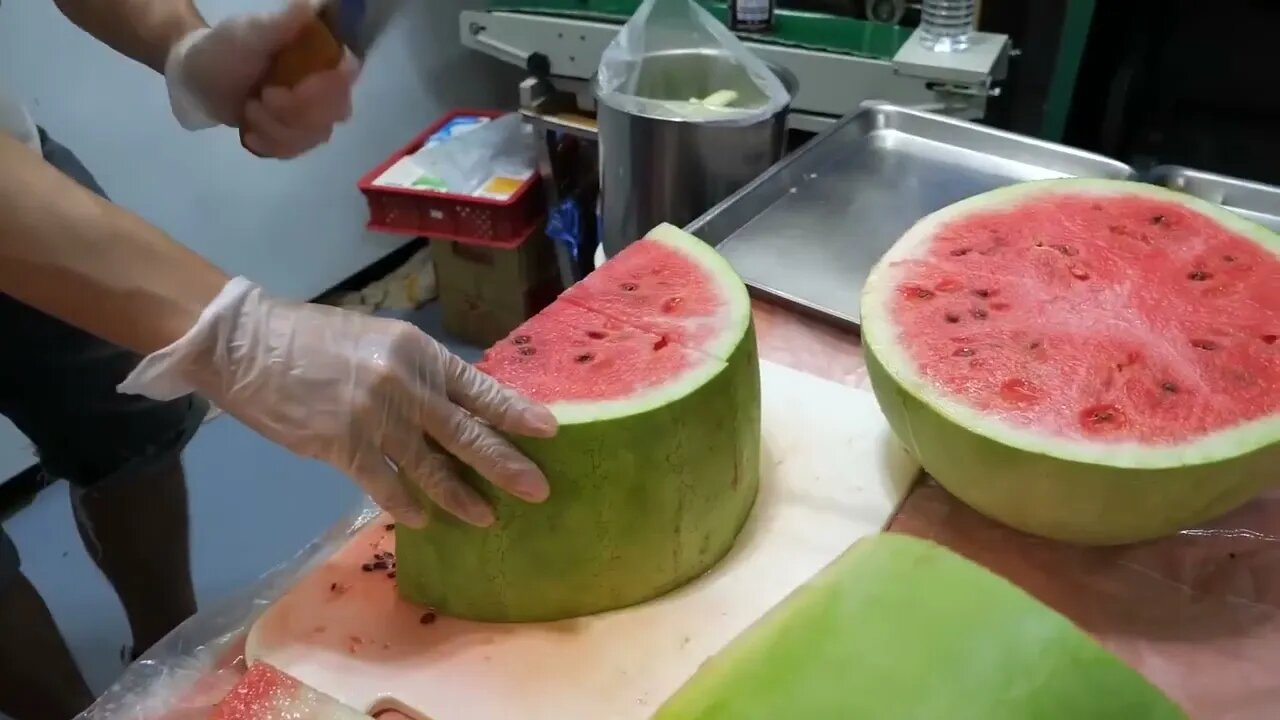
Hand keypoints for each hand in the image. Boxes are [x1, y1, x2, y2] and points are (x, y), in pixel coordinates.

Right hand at [118, 278, 557, 527]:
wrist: (246, 342)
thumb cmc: (313, 338)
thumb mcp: (379, 340)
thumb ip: (417, 374)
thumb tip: (455, 408)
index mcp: (417, 352)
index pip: (477, 386)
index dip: (514, 411)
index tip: (549, 431)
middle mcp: (403, 384)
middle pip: (464, 432)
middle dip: (505, 463)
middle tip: (538, 489)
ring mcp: (372, 417)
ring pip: (428, 465)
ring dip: (460, 495)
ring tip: (487, 517)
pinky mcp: (339, 445)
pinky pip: (383, 484)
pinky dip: (404, 504)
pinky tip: (421, 520)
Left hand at [164, 1, 357, 157]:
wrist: (197, 77)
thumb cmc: (225, 49)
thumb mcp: (250, 32)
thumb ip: (282, 23)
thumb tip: (311, 4)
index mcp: (320, 54)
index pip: (348, 74)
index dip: (329, 88)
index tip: (297, 87)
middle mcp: (325, 85)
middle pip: (334, 111)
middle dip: (293, 111)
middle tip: (261, 96)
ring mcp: (312, 114)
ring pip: (314, 135)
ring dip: (275, 127)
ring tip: (250, 109)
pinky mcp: (294, 136)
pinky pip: (295, 151)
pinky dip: (269, 144)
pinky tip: (251, 131)